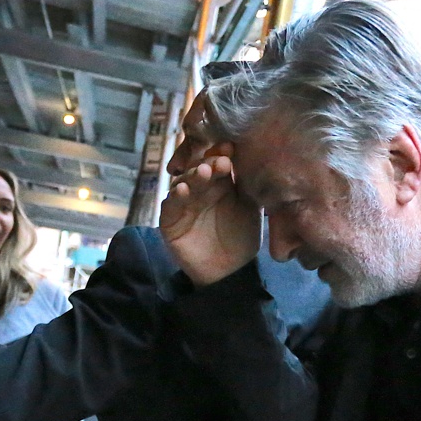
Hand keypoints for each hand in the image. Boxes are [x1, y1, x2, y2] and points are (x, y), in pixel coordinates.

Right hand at [159, 148, 260, 286]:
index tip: (231, 148)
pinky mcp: (170, 220)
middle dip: (209, 162)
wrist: (231, 271)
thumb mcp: (250, 207)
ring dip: (193, 176)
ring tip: (204, 172)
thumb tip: (250, 155)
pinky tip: (183, 190)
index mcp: (219, 183)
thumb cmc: (242, 237)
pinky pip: (170, 205)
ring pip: (183, 183)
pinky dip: (175, 196)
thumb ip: (247, 185)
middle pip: (199, 169)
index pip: (216, 161)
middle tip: (220, 161)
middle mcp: (199, 189)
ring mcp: (183, 203)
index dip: (221, 154)